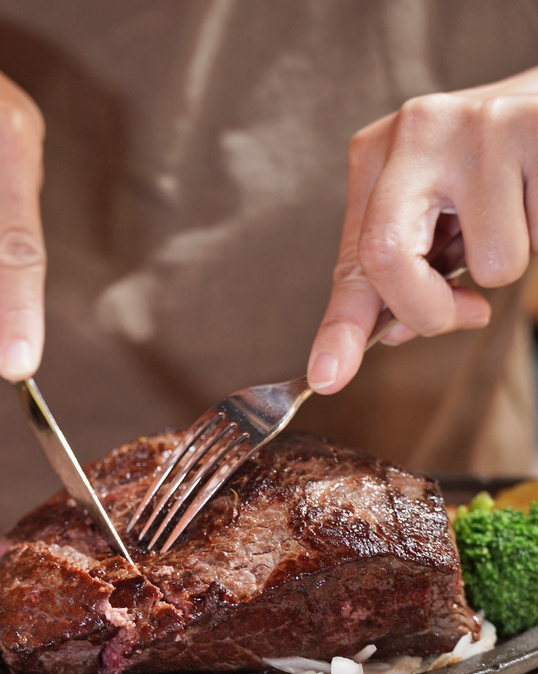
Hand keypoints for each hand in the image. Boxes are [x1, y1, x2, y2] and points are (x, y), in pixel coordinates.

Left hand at [307, 68, 537, 393]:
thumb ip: (405, 273)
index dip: (341, 328)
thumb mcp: (435, 217)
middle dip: (430, 310)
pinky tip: (537, 194)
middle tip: (466, 312)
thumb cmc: (493, 170)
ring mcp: (477, 126)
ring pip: (491, 266)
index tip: (326, 379)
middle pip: (387, 258)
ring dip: (511, 264)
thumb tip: (395, 331)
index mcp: (378, 156)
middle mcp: (416, 131)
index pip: (354, 260)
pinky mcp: (537, 129)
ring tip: (516, 211)